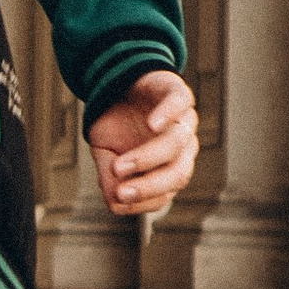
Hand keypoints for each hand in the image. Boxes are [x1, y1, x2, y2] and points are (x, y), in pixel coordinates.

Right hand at [88, 68, 198, 215]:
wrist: (120, 86)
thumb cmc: (116, 124)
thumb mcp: (105, 154)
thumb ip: (109, 178)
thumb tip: (114, 203)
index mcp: (169, 168)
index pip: (165, 193)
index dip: (143, 199)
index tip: (117, 198)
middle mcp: (183, 148)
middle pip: (178, 174)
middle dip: (150, 187)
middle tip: (121, 193)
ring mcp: (183, 119)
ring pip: (175, 142)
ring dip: (147, 158)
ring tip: (118, 166)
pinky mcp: (178, 92)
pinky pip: (179, 104)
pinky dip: (168, 114)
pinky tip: (152, 125)